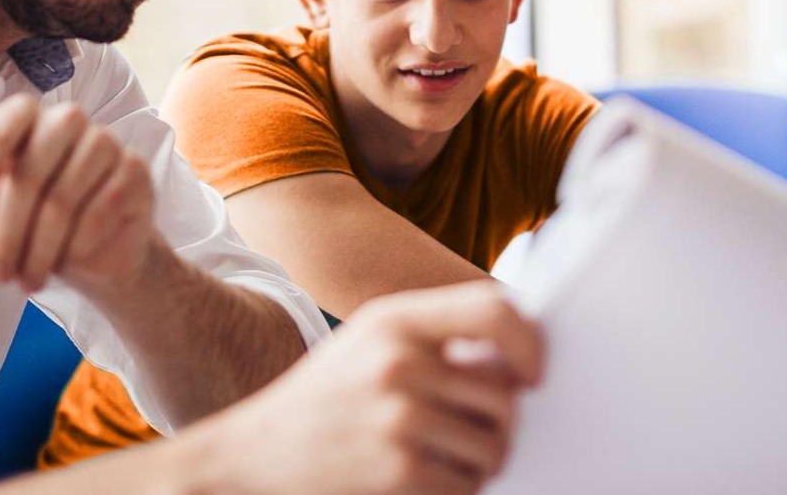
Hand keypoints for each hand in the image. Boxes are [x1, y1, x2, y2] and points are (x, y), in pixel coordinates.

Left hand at [0, 93, 156, 292]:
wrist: (97, 256)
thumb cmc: (33, 229)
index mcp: (23, 120)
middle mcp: (66, 120)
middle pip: (29, 173)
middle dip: (7, 232)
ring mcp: (105, 142)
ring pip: (64, 198)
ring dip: (42, 249)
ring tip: (29, 278)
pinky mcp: (135, 169)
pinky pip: (102, 209)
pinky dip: (80, 244)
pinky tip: (72, 258)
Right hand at [202, 282, 542, 494]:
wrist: (253, 454)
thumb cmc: (323, 399)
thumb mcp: (369, 344)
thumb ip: (435, 338)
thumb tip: (516, 358)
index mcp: (393, 320)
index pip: (495, 309)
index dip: (530, 342)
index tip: (533, 373)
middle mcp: (397, 361)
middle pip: (504, 392)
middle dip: (501, 421)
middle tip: (475, 431)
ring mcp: (398, 417)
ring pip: (495, 444)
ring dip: (482, 460)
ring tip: (444, 456)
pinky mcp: (399, 471)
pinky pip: (469, 484)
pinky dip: (459, 489)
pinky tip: (424, 478)